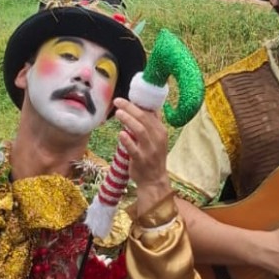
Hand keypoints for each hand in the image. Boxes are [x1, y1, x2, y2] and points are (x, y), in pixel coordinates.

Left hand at [113, 98, 170, 214]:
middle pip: (144, 118)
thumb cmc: (152, 157)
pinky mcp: (141, 160)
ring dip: (128, 120)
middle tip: (118, 102)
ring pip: (140, 130)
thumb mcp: (156, 139)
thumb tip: (143, 107)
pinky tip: (120, 134)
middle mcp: (157, 138)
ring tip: (118, 113)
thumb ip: (151, 124)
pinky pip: (133, 148)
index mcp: (160, 131)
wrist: (154, 180)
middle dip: (130, 108)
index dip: (137, 104)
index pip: (150, 113)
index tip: (126, 98)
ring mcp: (150, 150)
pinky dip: (127, 140)